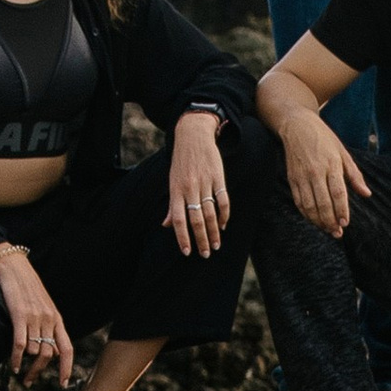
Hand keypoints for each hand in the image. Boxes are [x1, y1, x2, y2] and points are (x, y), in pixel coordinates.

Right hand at [0, 245, 72, 384]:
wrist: (13, 266)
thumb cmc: (27, 287)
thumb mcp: (44, 307)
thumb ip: (49, 328)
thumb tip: (54, 352)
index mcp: (56, 319)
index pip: (67, 348)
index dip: (67, 368)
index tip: (63, 383)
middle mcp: (48, 320)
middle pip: (49, 354)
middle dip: (40, 372)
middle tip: (30, 382)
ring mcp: (34, 318)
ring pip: (35, 352)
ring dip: (28, 366)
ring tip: (20, 372)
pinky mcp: (19, 315)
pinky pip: (20, 345)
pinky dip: (17, 359)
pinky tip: (13, 366)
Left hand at [166, 109, 230, 255]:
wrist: (193, 135)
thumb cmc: (181, 161)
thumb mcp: (172, 182)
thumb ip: (172, 205)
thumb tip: (166, 225)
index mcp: (176, 191)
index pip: (178, 219)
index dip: (182, 237)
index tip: (187, 252)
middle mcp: (190, 189)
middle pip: (196, 220)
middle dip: (201, 239)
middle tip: (205, 254)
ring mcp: (205, 183)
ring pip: (210, 213)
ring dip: (214, 231)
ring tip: (216, 245)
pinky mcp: (218, 177)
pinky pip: (223, 199)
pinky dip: (224, 214)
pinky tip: (223, 225)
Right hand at [282, 111, 368, 237]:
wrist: (297, 126)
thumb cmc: (324, 138)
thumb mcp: (343, 152)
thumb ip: (354, 175)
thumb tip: (366, 194)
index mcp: (331, 164)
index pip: (338, 192)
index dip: (341, 210)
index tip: (345, 223)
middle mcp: (315, 172)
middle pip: (323, 202)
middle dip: (330, 221)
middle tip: (337, 233)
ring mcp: (302, 176)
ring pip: (309, 205)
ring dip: (318, 221)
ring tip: (327, 229)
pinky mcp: (292, 178)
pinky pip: (298, 201)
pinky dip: (306, 214)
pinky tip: (314, 220)